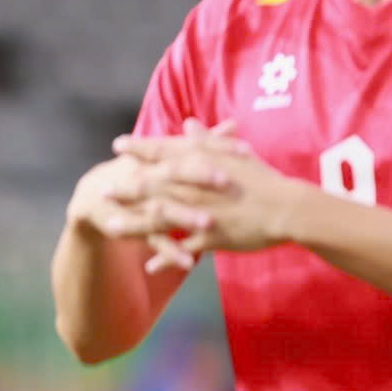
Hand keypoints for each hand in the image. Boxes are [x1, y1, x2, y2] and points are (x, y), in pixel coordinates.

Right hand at [67, 120, 239, 272]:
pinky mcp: (135, 226)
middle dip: (200, 176)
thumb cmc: (145, 169)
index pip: (192, 147)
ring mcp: (141, 202)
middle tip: (227, 181)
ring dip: (186, 216)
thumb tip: (234, 124)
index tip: (247, 150)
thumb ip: (205, 141)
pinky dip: (171, 253)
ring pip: (165, 208)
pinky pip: (155, 240)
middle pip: (176, 174)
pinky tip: (189, 263)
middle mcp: (151, 175)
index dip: (219, 147)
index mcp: (163, 155)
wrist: (96, 192)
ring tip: (208, 223)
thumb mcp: (172, 154)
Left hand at [115, 126, 304, 265]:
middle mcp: (195, 187)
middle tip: (103, 189)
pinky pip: (181, 249)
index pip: (164, 152)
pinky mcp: (209, 237)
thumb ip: (208, 139)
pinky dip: (164, 258)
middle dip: (125, 188)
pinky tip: (148, 267)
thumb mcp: (236, 154)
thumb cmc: (264, 179)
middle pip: (152, 186)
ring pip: (159, 219)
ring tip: (111, 228)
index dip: (139, 148)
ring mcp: (200, 213)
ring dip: (133, 224)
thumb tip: (188, 123)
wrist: (287, 208)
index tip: (118, 145)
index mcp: (202, 164)